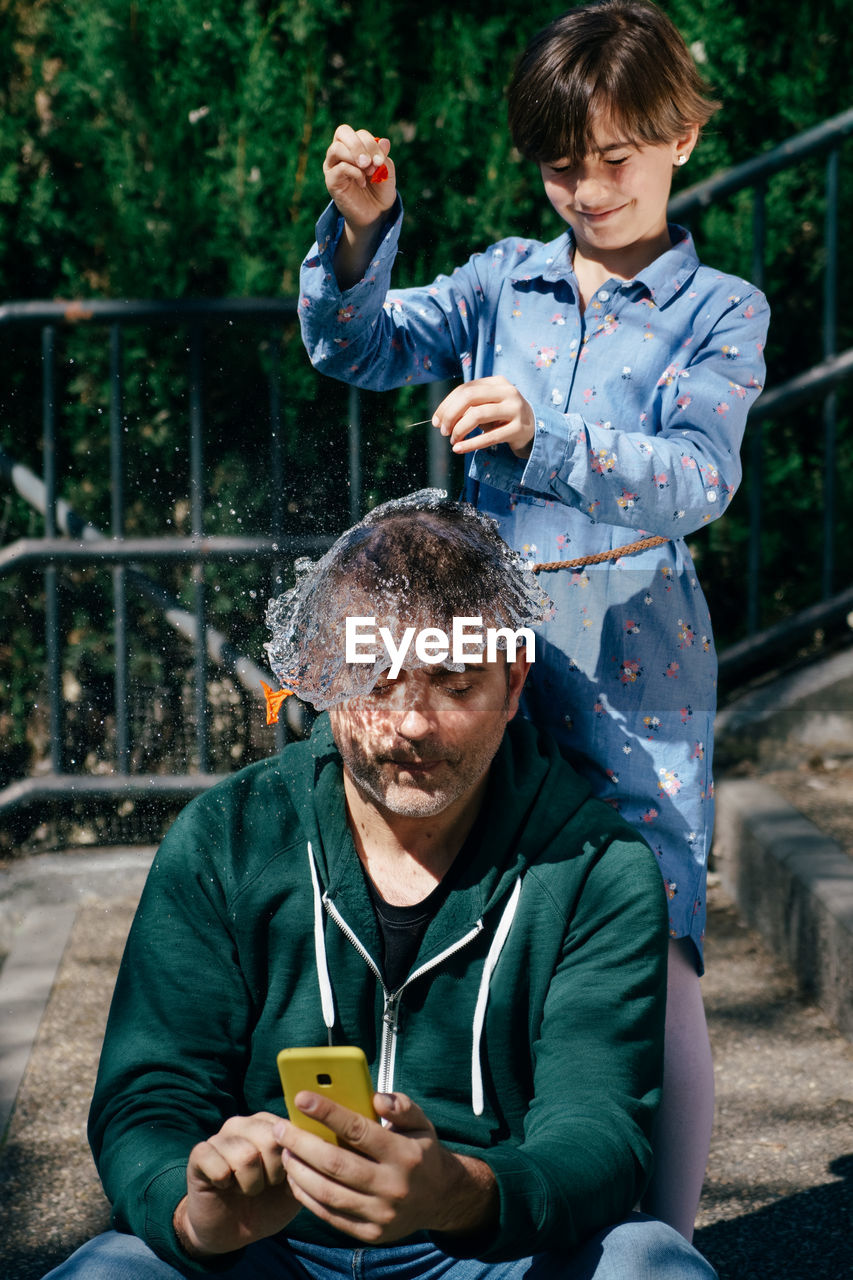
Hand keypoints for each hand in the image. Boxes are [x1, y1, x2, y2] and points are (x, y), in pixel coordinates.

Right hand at [173, 1113, 298, 1258]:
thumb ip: (304, 1165)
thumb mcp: (293, 1187)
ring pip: (246, 1156)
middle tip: (264, 1186)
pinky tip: (223, 1187)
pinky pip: (218, 1166)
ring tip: (244, 1188)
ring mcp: (220, 1137)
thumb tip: (308, 1147)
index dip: (290, 1161)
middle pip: (270, 1139)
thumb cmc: (267, 1204)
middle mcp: (244, 1124)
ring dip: (249, 1185)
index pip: (290, 1130)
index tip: (284, 1179)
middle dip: (272, 1173)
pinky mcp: (199, 1154)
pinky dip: (225, 1185)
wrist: (231, 1232)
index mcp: (269, 1125)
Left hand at [275, 1090, 496, 1244]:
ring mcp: (381, 1214)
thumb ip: (401, 1106)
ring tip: (285, 1152)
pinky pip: (331, 1215)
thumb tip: (376, 1097)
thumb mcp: (420, 1123)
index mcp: (404, 1154)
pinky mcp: (370, 1233)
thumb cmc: (421, 1151)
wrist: (440, 1198)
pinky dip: (308, 1197)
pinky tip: (296, 1178)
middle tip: (281, 1127)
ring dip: (300, 1172)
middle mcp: (393, 1186)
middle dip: (302, 1143)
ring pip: (329, 1193)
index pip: (358, 1130)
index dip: (327, 1112)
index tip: (301, 1098)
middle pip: (336, 1163)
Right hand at [323, 124, 395, 230]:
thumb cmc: (380, 189)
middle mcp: (341, 153)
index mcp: (354, 147)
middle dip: (359, 144)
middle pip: (342, 132)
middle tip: (370, 162)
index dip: (371, 143)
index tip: (381, 161)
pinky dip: (354, 172)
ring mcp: (333, 166)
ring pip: (336, 148)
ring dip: (355, 156)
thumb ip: (383, 155)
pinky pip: (339, 168)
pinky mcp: (331, 181)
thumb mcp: (386, 170)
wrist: (376, 214)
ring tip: (368, 170)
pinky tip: (363, 182)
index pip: (358, 134)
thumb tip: (382, 141)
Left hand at [432, 378, 535, 458]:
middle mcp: (508, 391)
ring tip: (452, 440)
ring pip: (478, 415)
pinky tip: (459, 449)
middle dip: (450, 415)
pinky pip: (490, 437)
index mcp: (497, 382)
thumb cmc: (503, 417)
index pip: (465, 389)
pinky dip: (471, 444)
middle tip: (442, 431)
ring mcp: (515, 409)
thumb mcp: (487, 406)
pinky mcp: (518, 428)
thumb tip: (440, 419)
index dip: (446, 405)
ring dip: (459, 429)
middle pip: (469, 397)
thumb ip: (467, 407)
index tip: (435, 421)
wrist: (534, 429)